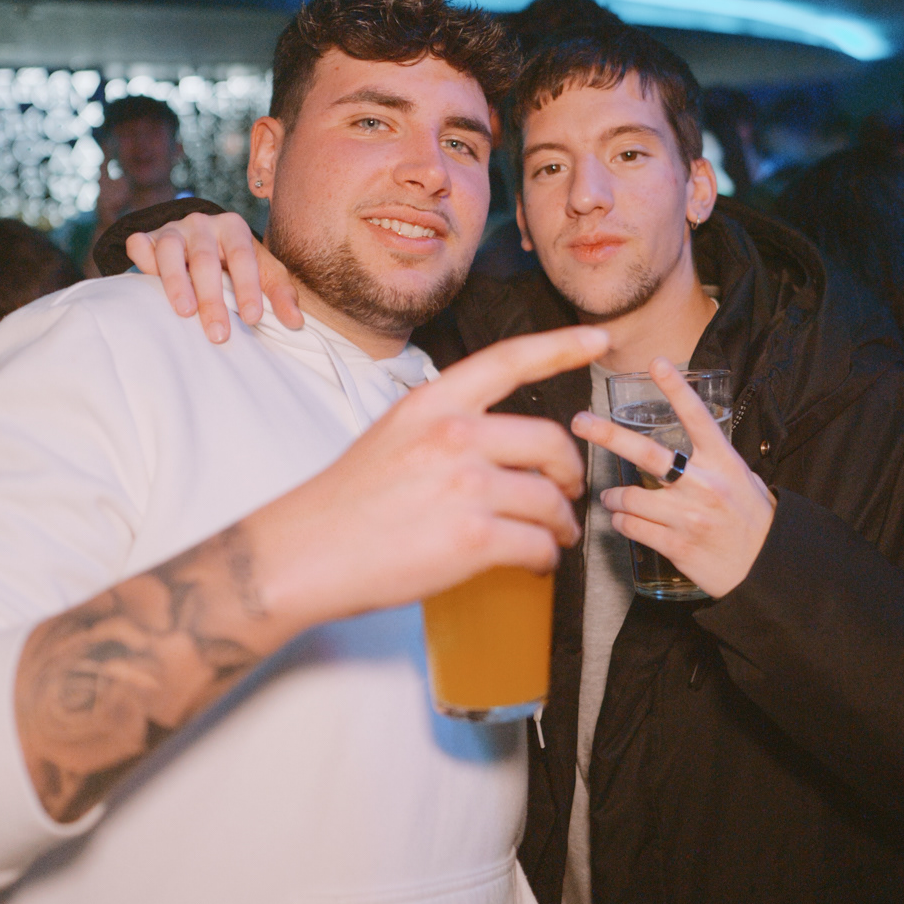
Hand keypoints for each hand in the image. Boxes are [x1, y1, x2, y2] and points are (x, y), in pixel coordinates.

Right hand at [17, 323, 607, 820]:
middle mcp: (453, 434)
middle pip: (550, 441)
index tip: (599, 339)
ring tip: (555, 537)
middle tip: (568, 494)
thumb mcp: (393, 437)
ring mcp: (465, 484)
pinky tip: (533, 564)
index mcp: (432, 402)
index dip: (560, 347)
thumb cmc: (345, 502)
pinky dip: (545, 558)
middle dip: (569, 473)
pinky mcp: (473, 537)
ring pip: (551, 500)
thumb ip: (447, 430)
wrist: (305, 553)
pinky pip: (539, 544)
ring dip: (562, 523)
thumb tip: (501, 449)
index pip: (509, 360)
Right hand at [125, 212, 301, 340]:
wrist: (201, 241)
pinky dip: (142, 260)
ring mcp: (173, 229)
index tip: (253, 319)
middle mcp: (202, 224)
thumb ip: (280, 295)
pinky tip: (146, 280)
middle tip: (219, 334)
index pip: (243, 257)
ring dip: (176, 282)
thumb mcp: (263, 272)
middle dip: (213, 299)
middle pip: (206, 260)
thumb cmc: (236, 263)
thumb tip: (296, 323)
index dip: (248, 287)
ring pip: (171, 251)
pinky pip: (140, 245)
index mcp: (234, 227)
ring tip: (185, 312)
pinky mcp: (148, 238)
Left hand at [572, 357, 774, 599]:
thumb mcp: (742, 479)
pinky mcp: (677, 546)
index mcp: (723, 463)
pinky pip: (632, 527)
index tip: (657, 362)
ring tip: (611, 497)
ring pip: (630, 498)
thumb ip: (712, 460)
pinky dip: (621, 522)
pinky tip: (624, 520)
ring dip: (613, 497)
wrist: (766, 568)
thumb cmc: (752, 519)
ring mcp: (689, 517)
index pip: (697, 418)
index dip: (677, 389)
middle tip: (581, 422)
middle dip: (608, 435)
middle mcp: (705, 485)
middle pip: (648, 454)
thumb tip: (684, 442)